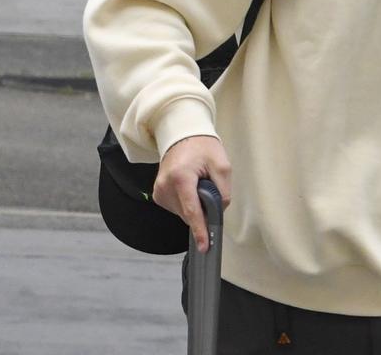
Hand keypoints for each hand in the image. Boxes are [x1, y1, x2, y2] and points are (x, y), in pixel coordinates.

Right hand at [153, 135, 231, 252]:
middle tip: (208, 187)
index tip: (204, 245)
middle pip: (188, 213)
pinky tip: (189, 188)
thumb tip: (217, 213)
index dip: (200, 229)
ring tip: (197, 183)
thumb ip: (223, 192)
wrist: (182, 135)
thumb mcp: (222, 166)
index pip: (191, 210)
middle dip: (202, 208)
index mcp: (181, 177)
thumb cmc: (203, 147)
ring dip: (193, 205)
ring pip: (182, 213)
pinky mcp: (157, 193)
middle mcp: (165, 185)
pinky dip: (185, 203)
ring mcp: (159, 190)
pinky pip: (176, 207)